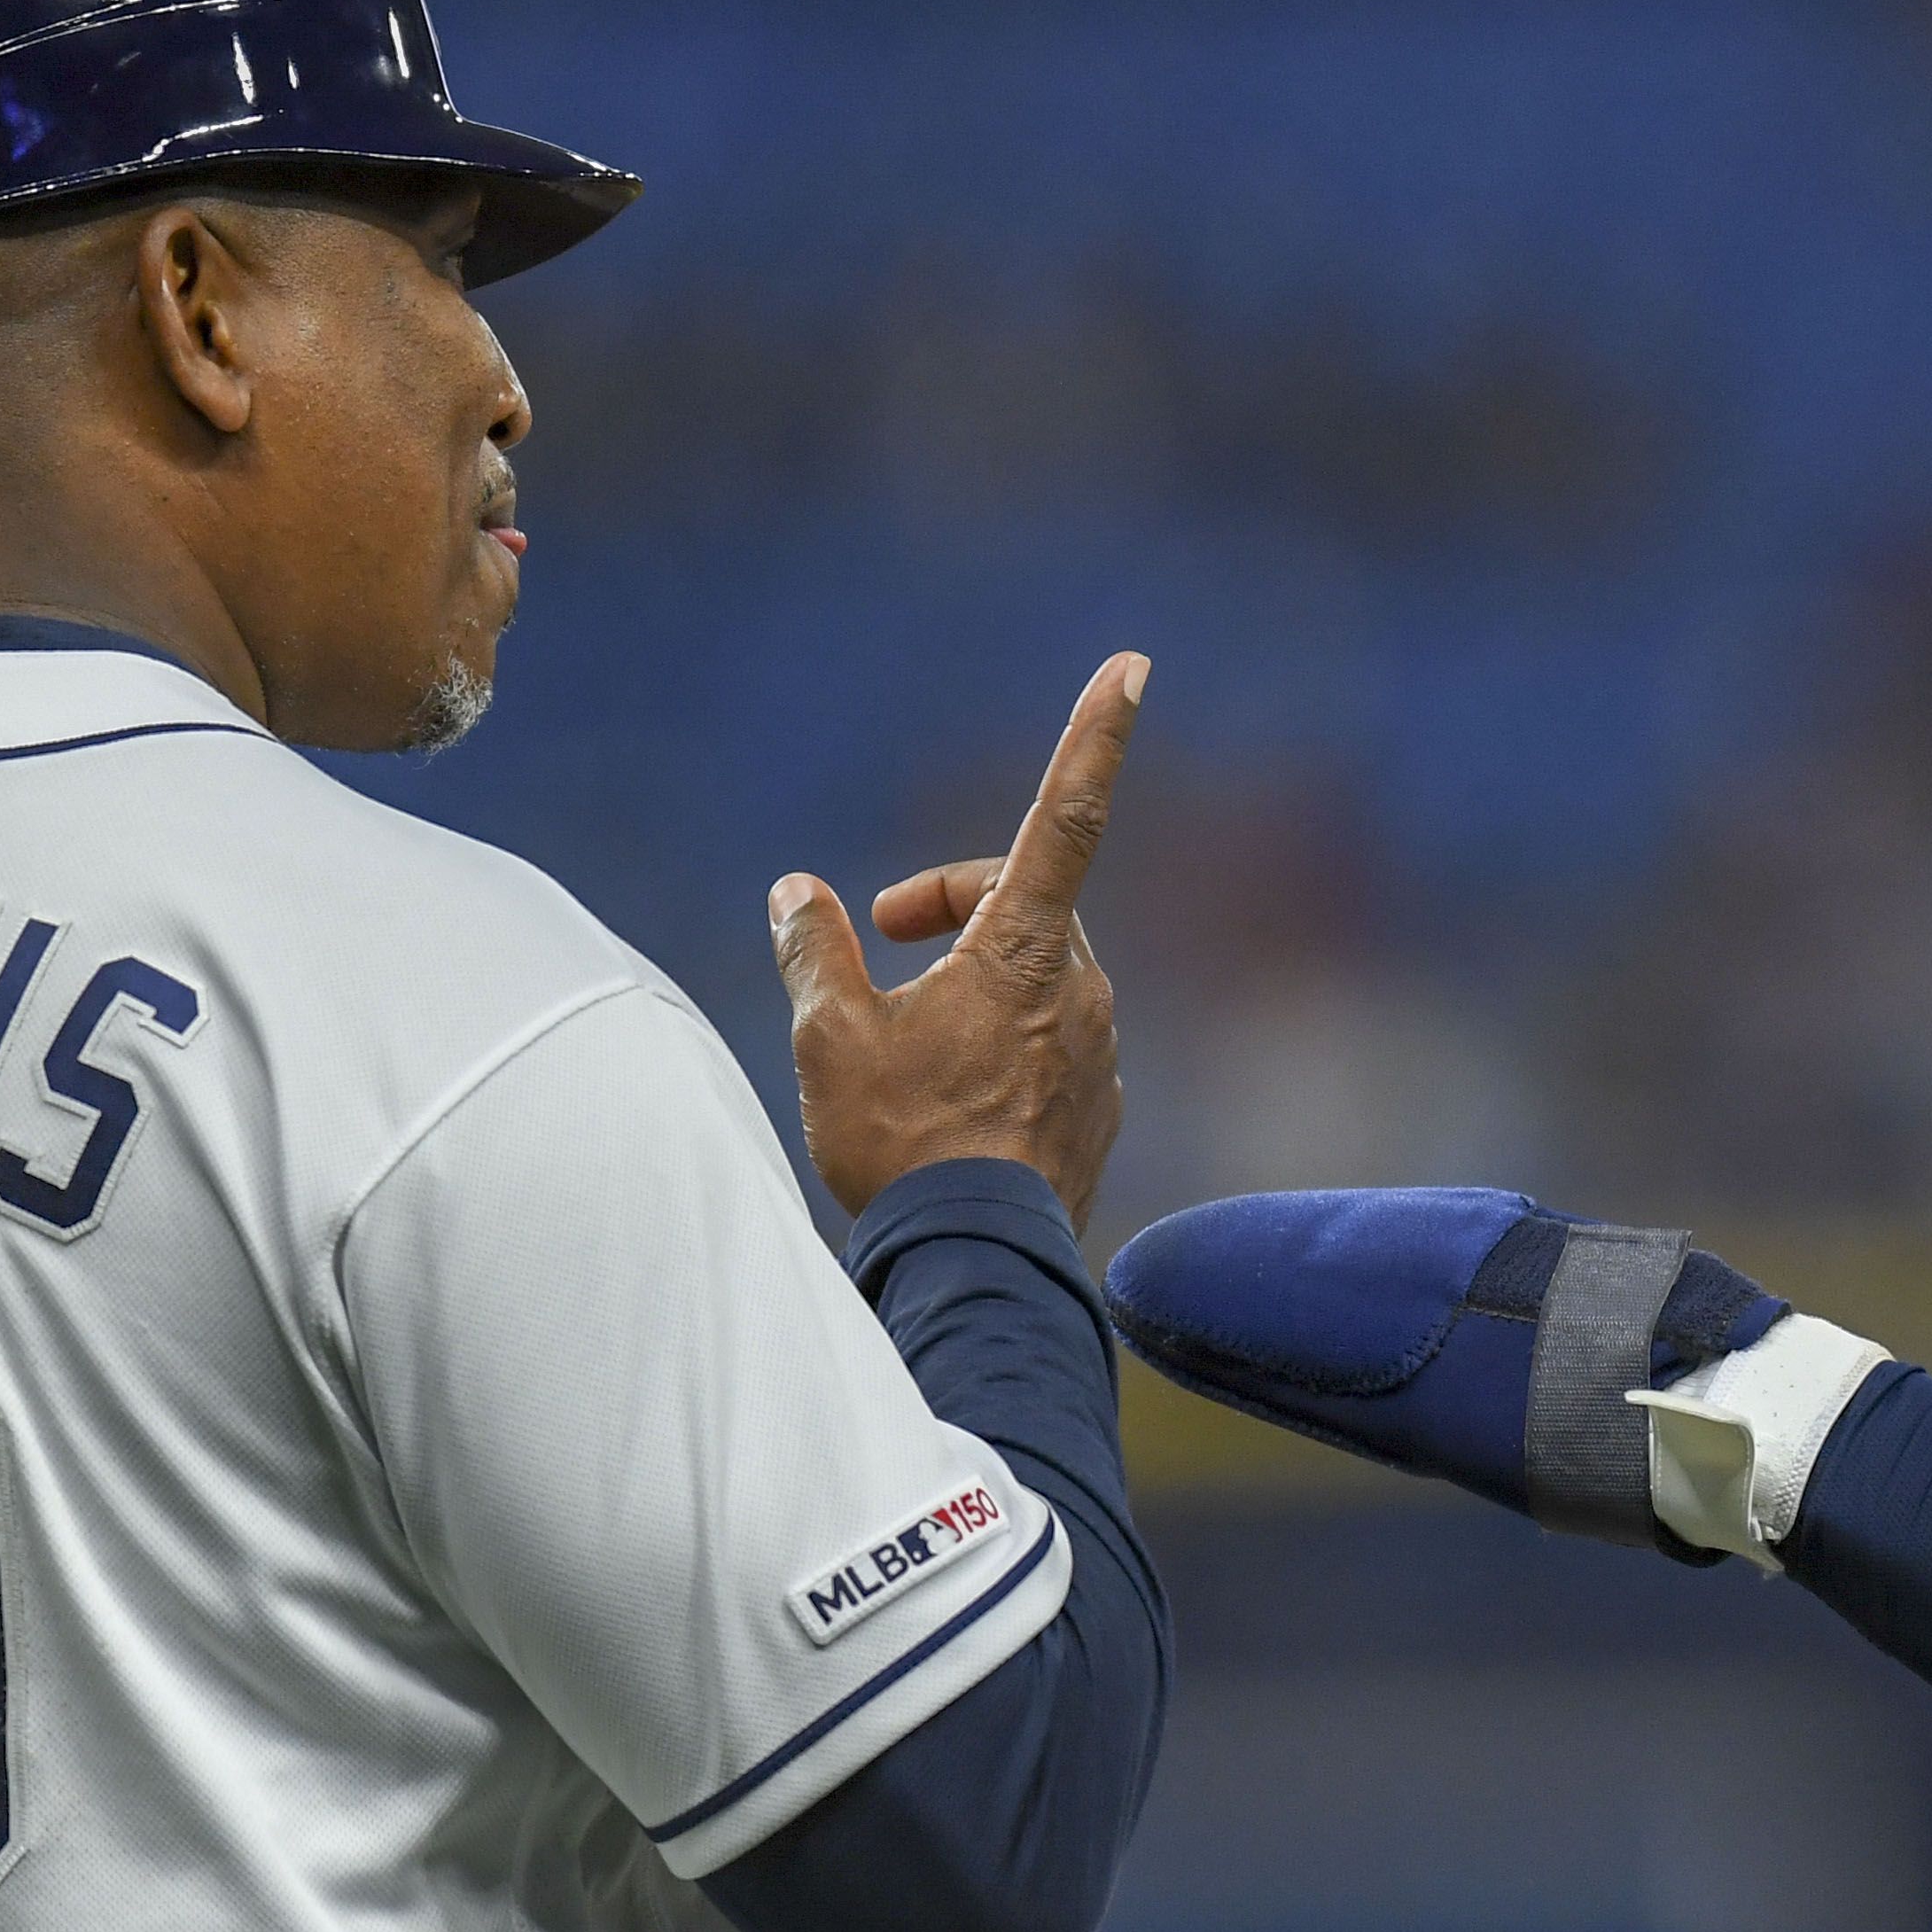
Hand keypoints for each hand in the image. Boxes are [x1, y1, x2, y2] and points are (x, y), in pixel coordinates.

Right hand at [773, 652, 1141, 1227]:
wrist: (976, 1265)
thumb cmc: (903, 1144)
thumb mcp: (833, 1036)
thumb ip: (815, 949)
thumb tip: (798, 894)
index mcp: (1025, 950)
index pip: (1065, 815)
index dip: (1096, 735)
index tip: (1134, 666)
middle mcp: (1081, 989)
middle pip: (1022, 902)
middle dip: (953, 902)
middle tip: (883, 936)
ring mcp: (1099, 1050)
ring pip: (1037, 976)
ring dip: (975, 978)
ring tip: (905, 1038)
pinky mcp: (1100, 1107)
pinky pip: (1052, 1043)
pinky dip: (1002, 1041)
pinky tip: (951, 1097)